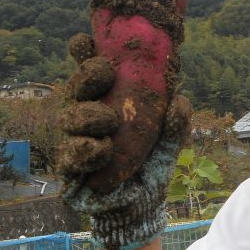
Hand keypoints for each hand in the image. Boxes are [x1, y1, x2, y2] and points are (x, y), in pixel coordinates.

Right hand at [58, 34, 190, 249]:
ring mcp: (73, 138)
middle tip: (106, 72)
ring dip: (91, 114)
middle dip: (88, 75)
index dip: (84, 52)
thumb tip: (180, 102)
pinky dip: (88, 148)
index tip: (88, 41)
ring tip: (110, 121)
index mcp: (107, 100)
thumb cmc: (150, 168)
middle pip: (76, 85)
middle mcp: (85, 113)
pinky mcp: (69, 164)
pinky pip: (70, 152)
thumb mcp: (168, 144)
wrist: (139, 208)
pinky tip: (102, 149)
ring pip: (71, 115)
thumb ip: (175, 124)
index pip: (89, 68)